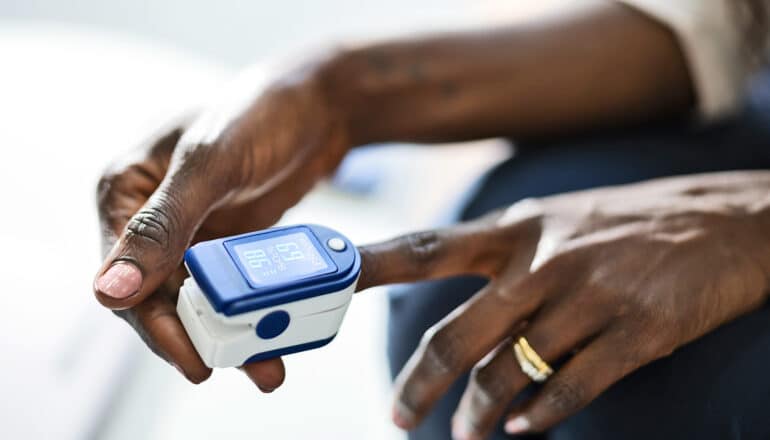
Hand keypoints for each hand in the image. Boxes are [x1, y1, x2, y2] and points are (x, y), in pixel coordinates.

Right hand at [93, 59, 350, 387]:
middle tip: (225, 369)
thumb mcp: (211, 165)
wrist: (323, 103)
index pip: (125, 274)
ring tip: (264, 366)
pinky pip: (229, 288)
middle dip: (193, 337)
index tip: (190, 359)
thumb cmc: (261, 113)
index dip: (153, 322)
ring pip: (196, 298)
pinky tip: (272, 337)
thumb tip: (109, 290)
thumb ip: (162, 225)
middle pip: (159, 295)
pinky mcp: (226, 240)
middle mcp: (152, 214)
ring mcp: (192, 230)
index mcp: (127, 188)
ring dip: (225, 333)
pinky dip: (247, 313)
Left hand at [357, 171, 769, 437]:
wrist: (727, 219)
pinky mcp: (637, 331)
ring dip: (477, 412)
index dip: (374, 265)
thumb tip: (462, 318)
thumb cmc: (625, 224)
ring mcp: (591, 296)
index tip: (330, 282)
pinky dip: (538, 415)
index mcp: (518, 228)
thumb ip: (504, 261)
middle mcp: (544, 261)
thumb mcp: (556, 221)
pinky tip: (523, 428)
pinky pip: (570, 387)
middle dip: (418, 383)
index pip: (429, 247)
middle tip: (398, 416)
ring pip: (509, 371)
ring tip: (467, 432)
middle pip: (456, 332)